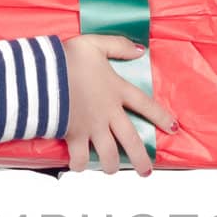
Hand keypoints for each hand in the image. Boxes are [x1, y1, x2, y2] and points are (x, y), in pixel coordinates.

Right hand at [62, 35, 176, 175]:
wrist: (42, 75)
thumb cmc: (68, 58)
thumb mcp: (95, 44)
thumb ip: (119, 46)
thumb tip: (140, 50)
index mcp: (117, 90)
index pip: (146, 106)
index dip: (161, 117)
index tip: (174, 129)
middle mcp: (108, 113)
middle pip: (131, 141)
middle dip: (141, 160)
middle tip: (146, 172)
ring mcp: (92, 127)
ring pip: (109, 155)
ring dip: (112, 166)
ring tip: (112, 170)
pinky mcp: (73, 136)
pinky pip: (80, 158)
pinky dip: (80, 164)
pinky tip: (80, 165)